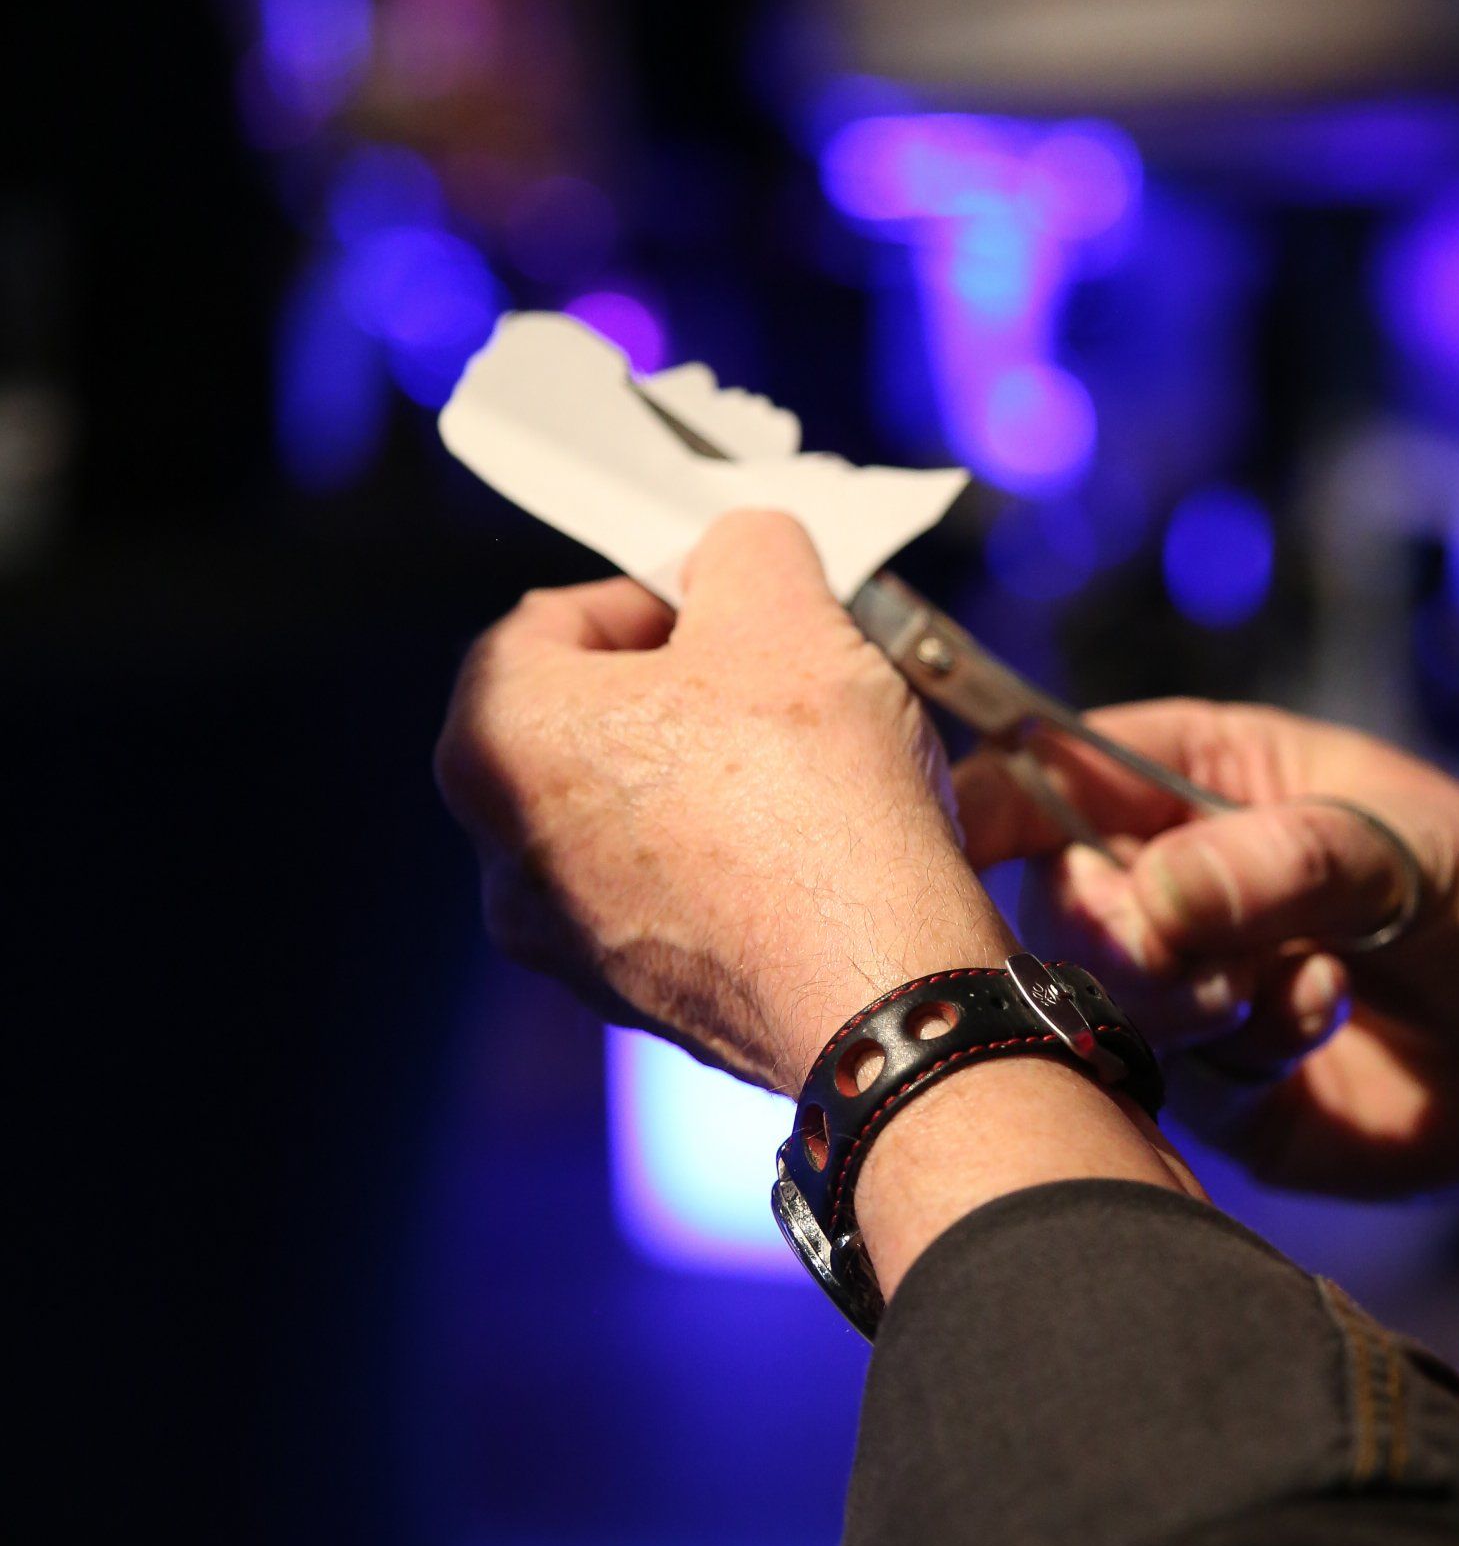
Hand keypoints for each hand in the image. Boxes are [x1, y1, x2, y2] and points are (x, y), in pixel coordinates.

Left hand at [434, 512, 1008, 1093]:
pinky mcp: (644, 1000)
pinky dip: (743, 857)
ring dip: (725, 770)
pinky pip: (683, 894)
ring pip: (645, 812)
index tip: (730, 597)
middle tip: (784, 667)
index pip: (548, 621)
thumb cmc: (807, 800)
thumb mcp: (783, 605)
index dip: (650, 590)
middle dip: (695, 684)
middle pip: (596, 722)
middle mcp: (504, 854)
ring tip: (824, 755)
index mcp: (494, 742)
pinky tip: (828, 842)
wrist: (876, 990)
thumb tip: (740, 550)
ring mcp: (570, 941)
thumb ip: (743, 546)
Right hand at [956, 702, 1458, 1197]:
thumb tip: (1150, 901)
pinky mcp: (1221, 1089)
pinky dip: (1240, 1056)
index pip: (1053, 769)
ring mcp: (1193, 985)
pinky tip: (1323, 1026)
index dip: (995, 798)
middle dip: (1108, 930)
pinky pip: (1168, 1080)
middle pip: (1053, 896)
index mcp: (1202, 773)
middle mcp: (1178, 877)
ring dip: (1185, 998)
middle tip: (1188, 952)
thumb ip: (1280, 863)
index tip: (958, 836)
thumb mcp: (1410, 847)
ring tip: (1297, 985)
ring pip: (1097, 997)